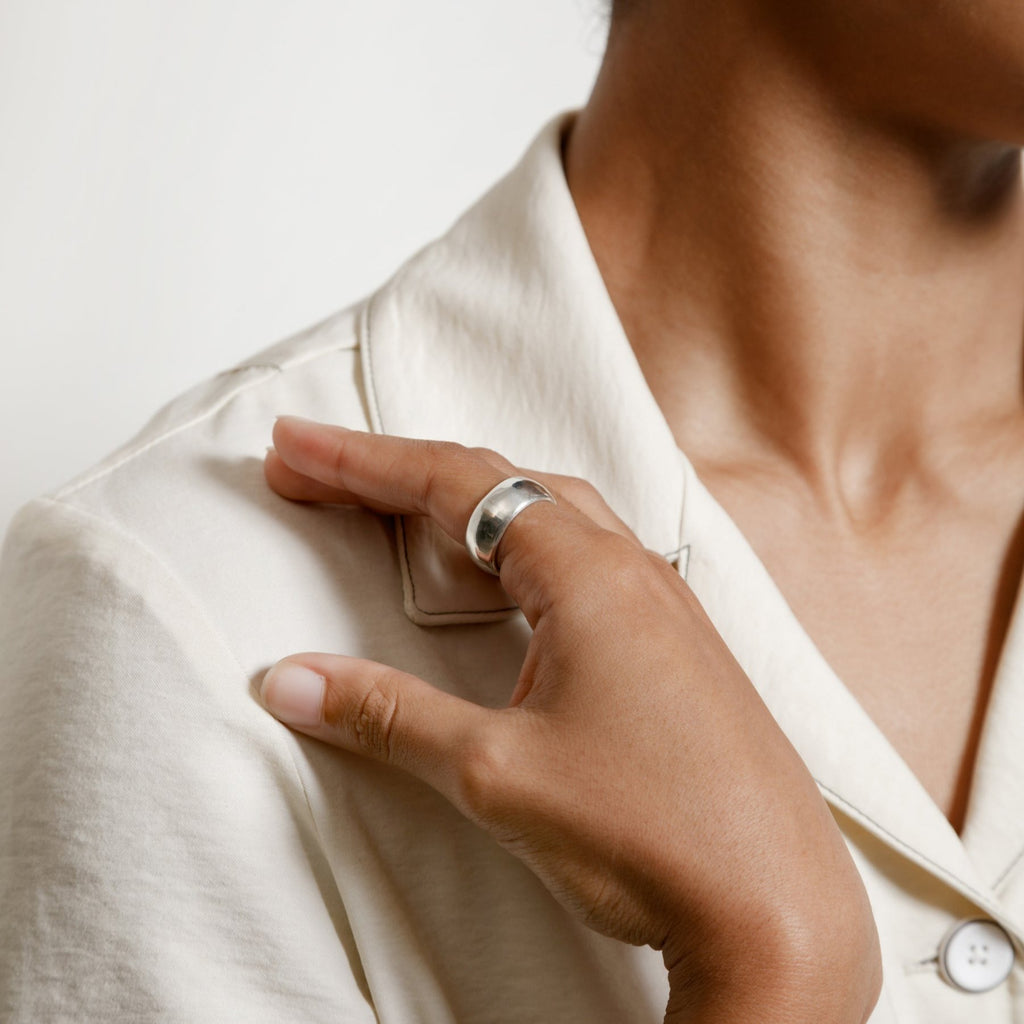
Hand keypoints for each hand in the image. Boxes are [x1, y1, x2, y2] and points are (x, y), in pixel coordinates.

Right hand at [262, 416, 880, 1022]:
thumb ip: (386, 715)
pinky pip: (582, 564)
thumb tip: (290, 680)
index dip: (361, 462)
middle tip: (321, 478)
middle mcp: (631, 570)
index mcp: (590, 573)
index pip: (454, 482)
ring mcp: (660, 605)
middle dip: (399, 475)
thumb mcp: (495, 771)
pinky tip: (497, 587)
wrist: (776, 911)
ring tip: (390, 516)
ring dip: (462, 509)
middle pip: (498, 483)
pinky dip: (515, 554)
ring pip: (546, 518)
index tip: (295, 447)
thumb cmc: (655, 833)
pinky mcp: (672, 647)